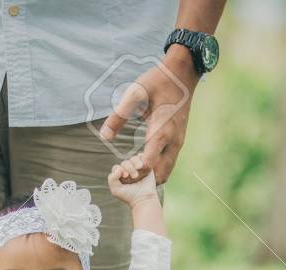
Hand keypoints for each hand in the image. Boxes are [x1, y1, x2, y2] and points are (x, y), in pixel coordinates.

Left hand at [98, 50, 197, 183]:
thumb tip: (103, 136)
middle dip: (143, 179)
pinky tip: (143, 163)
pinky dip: (158, 169)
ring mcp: (179, 142)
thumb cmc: (157, 81)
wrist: (182, 74)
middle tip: (126, 176)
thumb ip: (119, 116)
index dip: (134, 171)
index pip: (148, 164)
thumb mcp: (134, 93)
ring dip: (151, 176)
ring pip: (167, 171)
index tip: (121, 168)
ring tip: (133, 171)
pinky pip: (169, 163)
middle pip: (161, 174)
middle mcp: (173, 141)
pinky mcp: (179, 140)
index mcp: (161, 131)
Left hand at [107, 155, 157, 205]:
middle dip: (129, 168)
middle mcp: (128, 171)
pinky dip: (141, 159)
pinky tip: (142, 166)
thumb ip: (111, 178)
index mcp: (120, 176)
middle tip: (134, 177)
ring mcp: (137, 169)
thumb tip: (119, 168)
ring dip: (135, 163)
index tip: (125, 176)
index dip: (120, 169)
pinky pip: (142, 157)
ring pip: (133, 159)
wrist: (144, 199)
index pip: (117, 167)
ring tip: (139, 170)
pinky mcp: (146, 167)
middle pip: (125, 162)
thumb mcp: (115, 190)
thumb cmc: (129, 196)